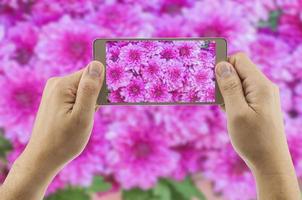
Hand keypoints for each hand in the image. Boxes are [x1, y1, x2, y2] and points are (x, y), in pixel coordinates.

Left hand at [0, 61, 103, 199]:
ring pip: (83, 89)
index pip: (92, 72)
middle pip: (88, 80)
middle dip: (95, 96)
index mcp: (63, 85)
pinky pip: (76, 96)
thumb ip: (90, 89)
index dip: (102, 86)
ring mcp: (54, 91)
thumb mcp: (82, 116)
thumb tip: (98, 64)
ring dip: (89, 103)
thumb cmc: (65, 140)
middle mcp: (56, 83)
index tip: (103, 102)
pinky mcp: (55, 99)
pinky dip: (82, 106)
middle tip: (90, 115)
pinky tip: (78, 120)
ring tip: (82, 120)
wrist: (43, 158)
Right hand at [215, 53, 300, 198]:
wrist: (270, 162)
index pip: (239, 59)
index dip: (223, 65)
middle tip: (214, 97)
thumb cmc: (253, 139)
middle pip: (238, 70)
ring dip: (226, 91)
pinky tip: (228, 112)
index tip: (211, 80)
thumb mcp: (236, 113)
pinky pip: (242, 93)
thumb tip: (222, 65)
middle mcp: (264, 87)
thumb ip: (230, 87)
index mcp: (260, 85)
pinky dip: (232, 99)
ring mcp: (263, 96)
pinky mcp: (259, 104)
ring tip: (222, 108)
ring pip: (239, 82)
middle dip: (223, 79)